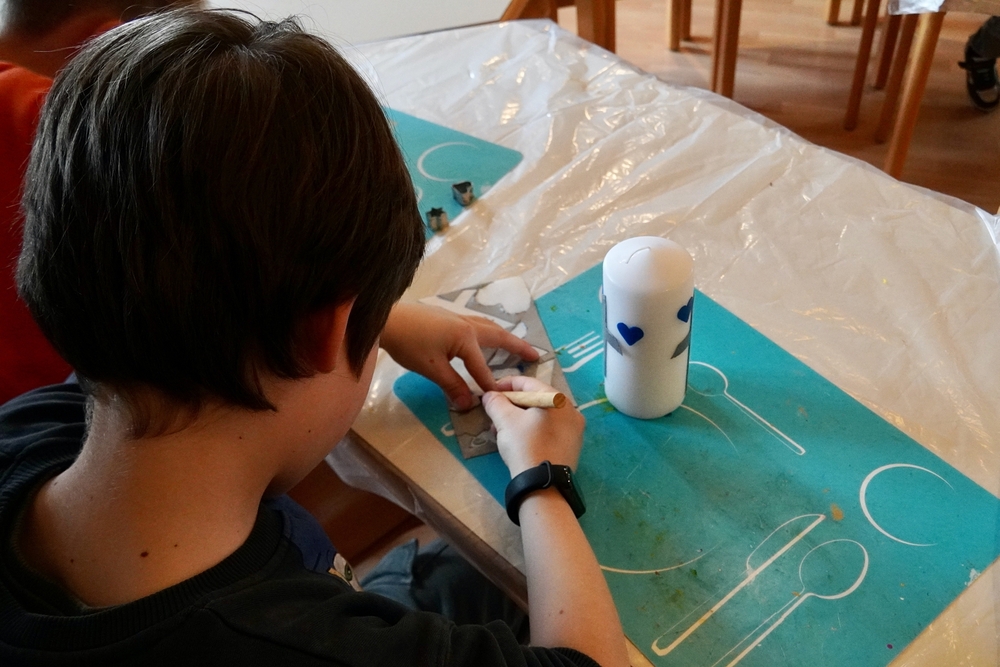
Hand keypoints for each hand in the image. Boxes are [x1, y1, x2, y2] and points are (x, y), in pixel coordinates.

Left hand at [381, 302, 538, 410]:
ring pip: (487, 327)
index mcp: (466, 337)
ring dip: (503, 336)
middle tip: (535, 355)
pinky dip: (488, 331)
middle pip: (498, 336)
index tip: (502, 398)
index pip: (482, 366)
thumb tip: (469, 404)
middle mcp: (467, 324)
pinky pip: (476, 324)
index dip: (490, 384)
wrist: (386, 319)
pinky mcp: (446, 317)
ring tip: (514, 344)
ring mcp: (457, 317)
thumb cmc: (409, 343)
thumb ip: (452, 386)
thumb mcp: (431, 369)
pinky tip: (481, 337)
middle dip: (517, 347)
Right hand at [482, 376, 584, 476]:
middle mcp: (570, 410)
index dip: (506, 384)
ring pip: (541, 416)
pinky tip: (518, 441)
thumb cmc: (525, 445)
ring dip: (519, 419)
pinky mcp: (572, 446)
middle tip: (494, 413)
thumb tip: (489, 395)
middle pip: (535, 399)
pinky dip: (532, 430)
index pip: (528, 382)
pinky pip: (549, 430)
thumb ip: (495, 402)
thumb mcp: (505, 420)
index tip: (490, 391)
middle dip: (512, 405)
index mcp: (557, 398)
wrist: (543, 484)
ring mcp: (574, 429)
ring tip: (501, 430)